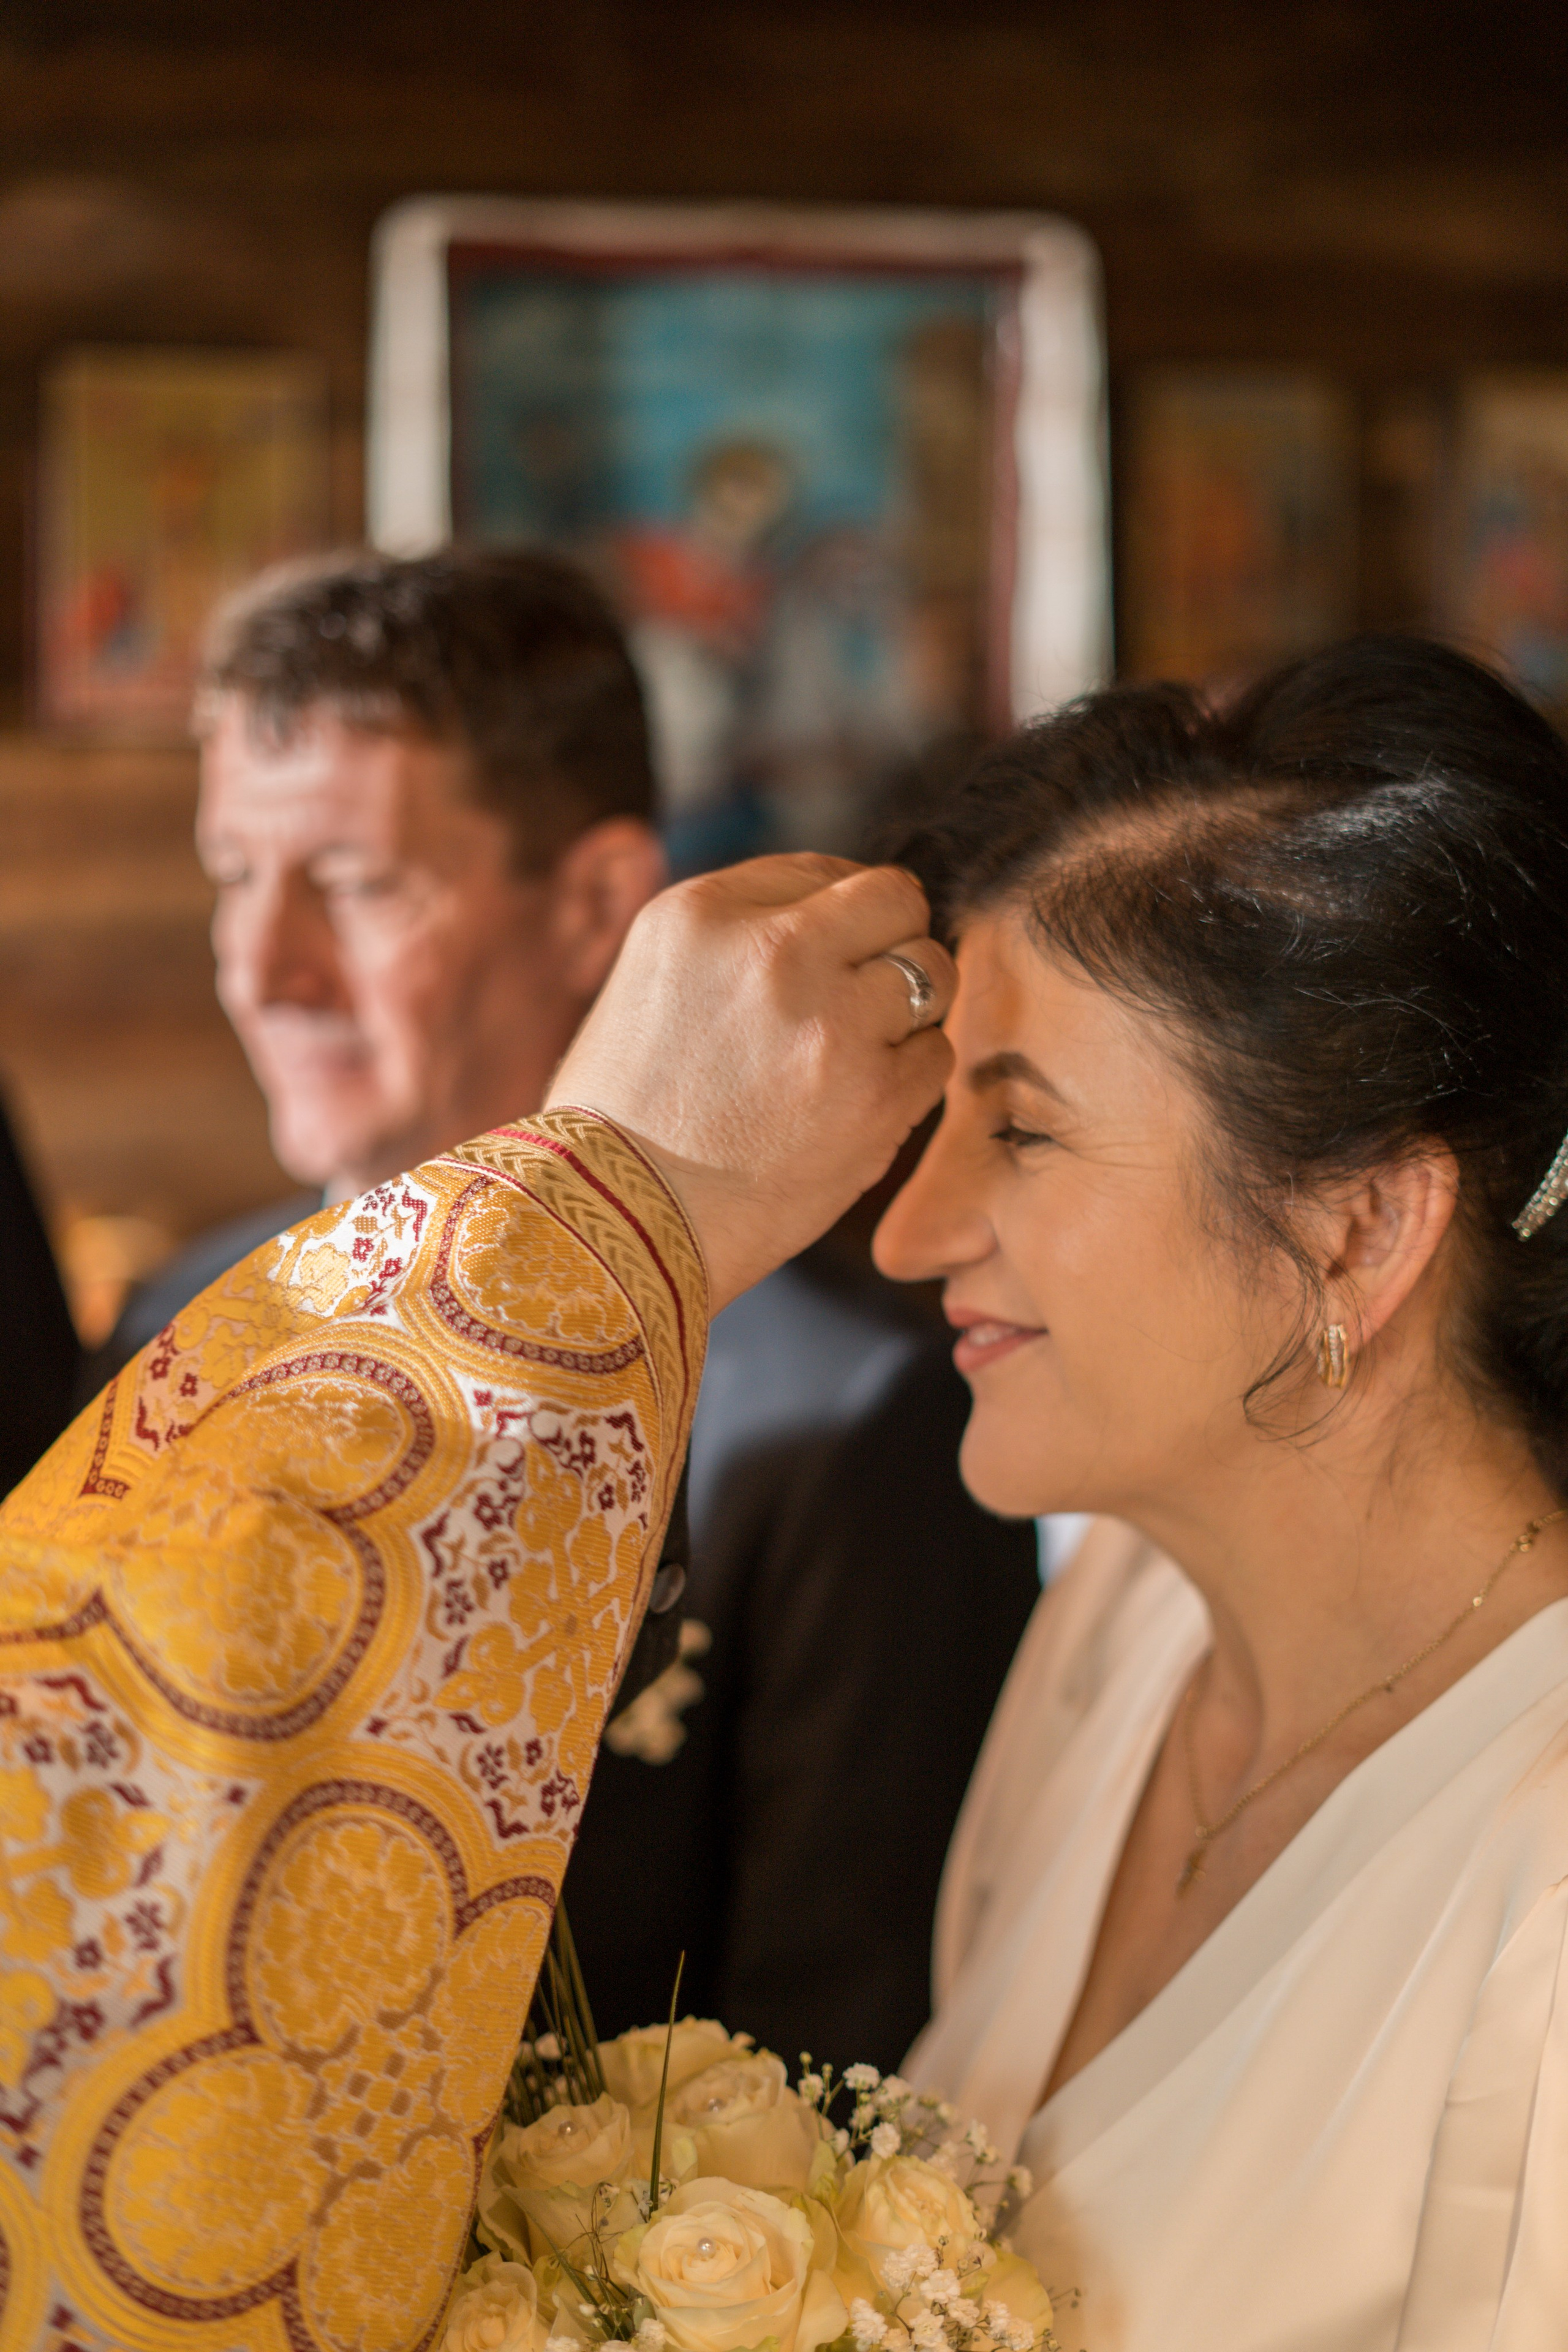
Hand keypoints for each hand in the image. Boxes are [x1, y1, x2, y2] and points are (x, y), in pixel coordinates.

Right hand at [545, 855, 955, 1307]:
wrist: (617, 1225)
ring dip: (909, 1011)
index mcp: (701, 912)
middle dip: (891, 942)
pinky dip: (908, 1081)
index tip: (829, 958)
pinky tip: (853, 1109)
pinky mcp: (876, 1094)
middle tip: (865, 998)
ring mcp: (832, 1020)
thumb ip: (734, 940)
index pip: (819, 871)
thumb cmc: (619, 1118)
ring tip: (857, 1056)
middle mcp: (772, 950)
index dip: (837, 917)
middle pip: (895, 900)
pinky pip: (937, 1056)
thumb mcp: (648, 985)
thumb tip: (832, 922)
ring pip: (932, 972)